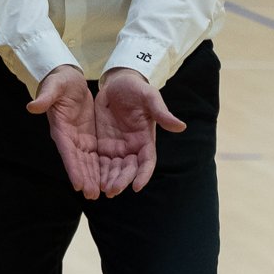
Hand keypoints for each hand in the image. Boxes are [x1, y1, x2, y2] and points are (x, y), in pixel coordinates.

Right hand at [26, 66, 98, 199]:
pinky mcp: (88, 136)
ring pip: (86, 162)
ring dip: (91, 177)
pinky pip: (94, 155)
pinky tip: (105, 179)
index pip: (67, 152)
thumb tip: (32, 106)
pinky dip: (98, 167)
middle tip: (92, 196)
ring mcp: (78, 139)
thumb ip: (45, 97)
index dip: (73, 168)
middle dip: (84, 178)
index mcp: (60, 128)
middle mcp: (69, 138)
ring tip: (98, 194)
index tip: (78, 184)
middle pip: (78, 162)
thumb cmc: (59, 81)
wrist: (68, 79)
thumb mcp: (54, 86)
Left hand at [94, 68, 185, 196]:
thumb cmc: (137, 88)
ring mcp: (117, 146)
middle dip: (122, 180)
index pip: (147, 161)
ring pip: (114, 168)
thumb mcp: (150, 97)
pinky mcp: (103, 143)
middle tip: (112, 190)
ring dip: (109, 180)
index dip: (143, 174)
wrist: (117, 82)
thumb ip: (162, 112)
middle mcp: (132, 147)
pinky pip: (100, 161)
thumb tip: (181, 126)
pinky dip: (98, 171)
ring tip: (101, 190)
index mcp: (146, 139)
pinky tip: (92, 179)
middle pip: (129, 169)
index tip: (136, 186)